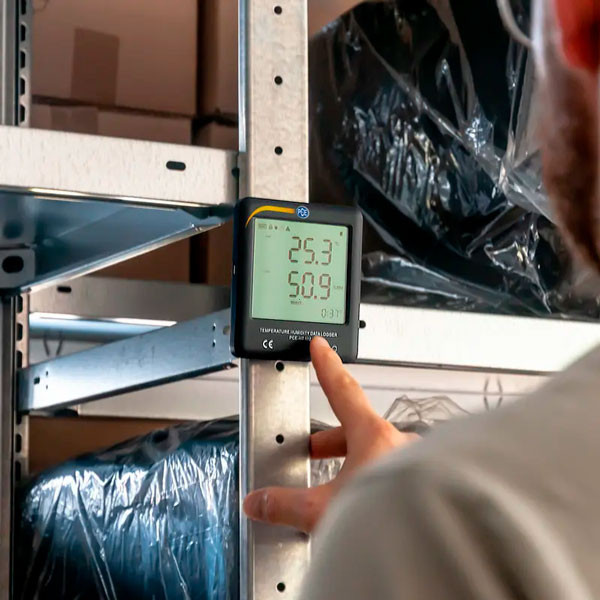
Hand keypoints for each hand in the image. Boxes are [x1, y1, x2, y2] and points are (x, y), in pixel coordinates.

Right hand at [243, 336, 417, 532]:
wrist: (430, 544)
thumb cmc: (391, 518)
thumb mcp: (323, 509)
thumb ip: (287, 504)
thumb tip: (260, 501)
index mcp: (373, 435)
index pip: (342, 389)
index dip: (326, 366)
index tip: (321, 347)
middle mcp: (398, 443)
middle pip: (358, 428)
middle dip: (332, 439)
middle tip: (315, 448)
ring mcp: (415, 463)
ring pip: (378, 451)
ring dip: (356, 462)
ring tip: (340, 485)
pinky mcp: (427, 485)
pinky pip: (395, 473)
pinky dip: (376, 481)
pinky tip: (367, 504)